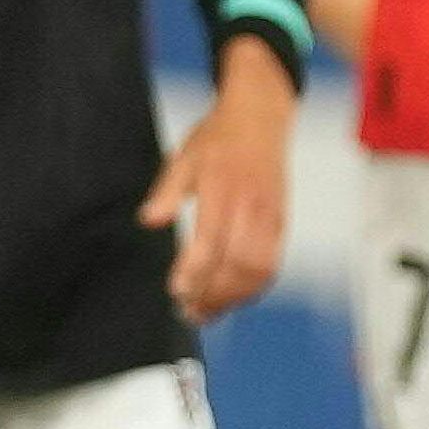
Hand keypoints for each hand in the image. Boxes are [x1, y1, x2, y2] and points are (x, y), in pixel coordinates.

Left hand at [140, 39, 292, 322]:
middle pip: (237, 264)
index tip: (176, 291)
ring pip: (258, 270)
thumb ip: (167, 191)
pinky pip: (271, 264)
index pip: (211, 241)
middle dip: (212, 295)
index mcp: (223, 188)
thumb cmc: (218, 137)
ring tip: (207, 311)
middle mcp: (251, 206)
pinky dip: (253, 289)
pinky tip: (231, 297)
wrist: (261, 117)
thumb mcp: (184, 156)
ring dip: (233, 298)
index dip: (194, 272)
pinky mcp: (280, 223)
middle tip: (188, 312)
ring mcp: (270, 216)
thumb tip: (148, 220)